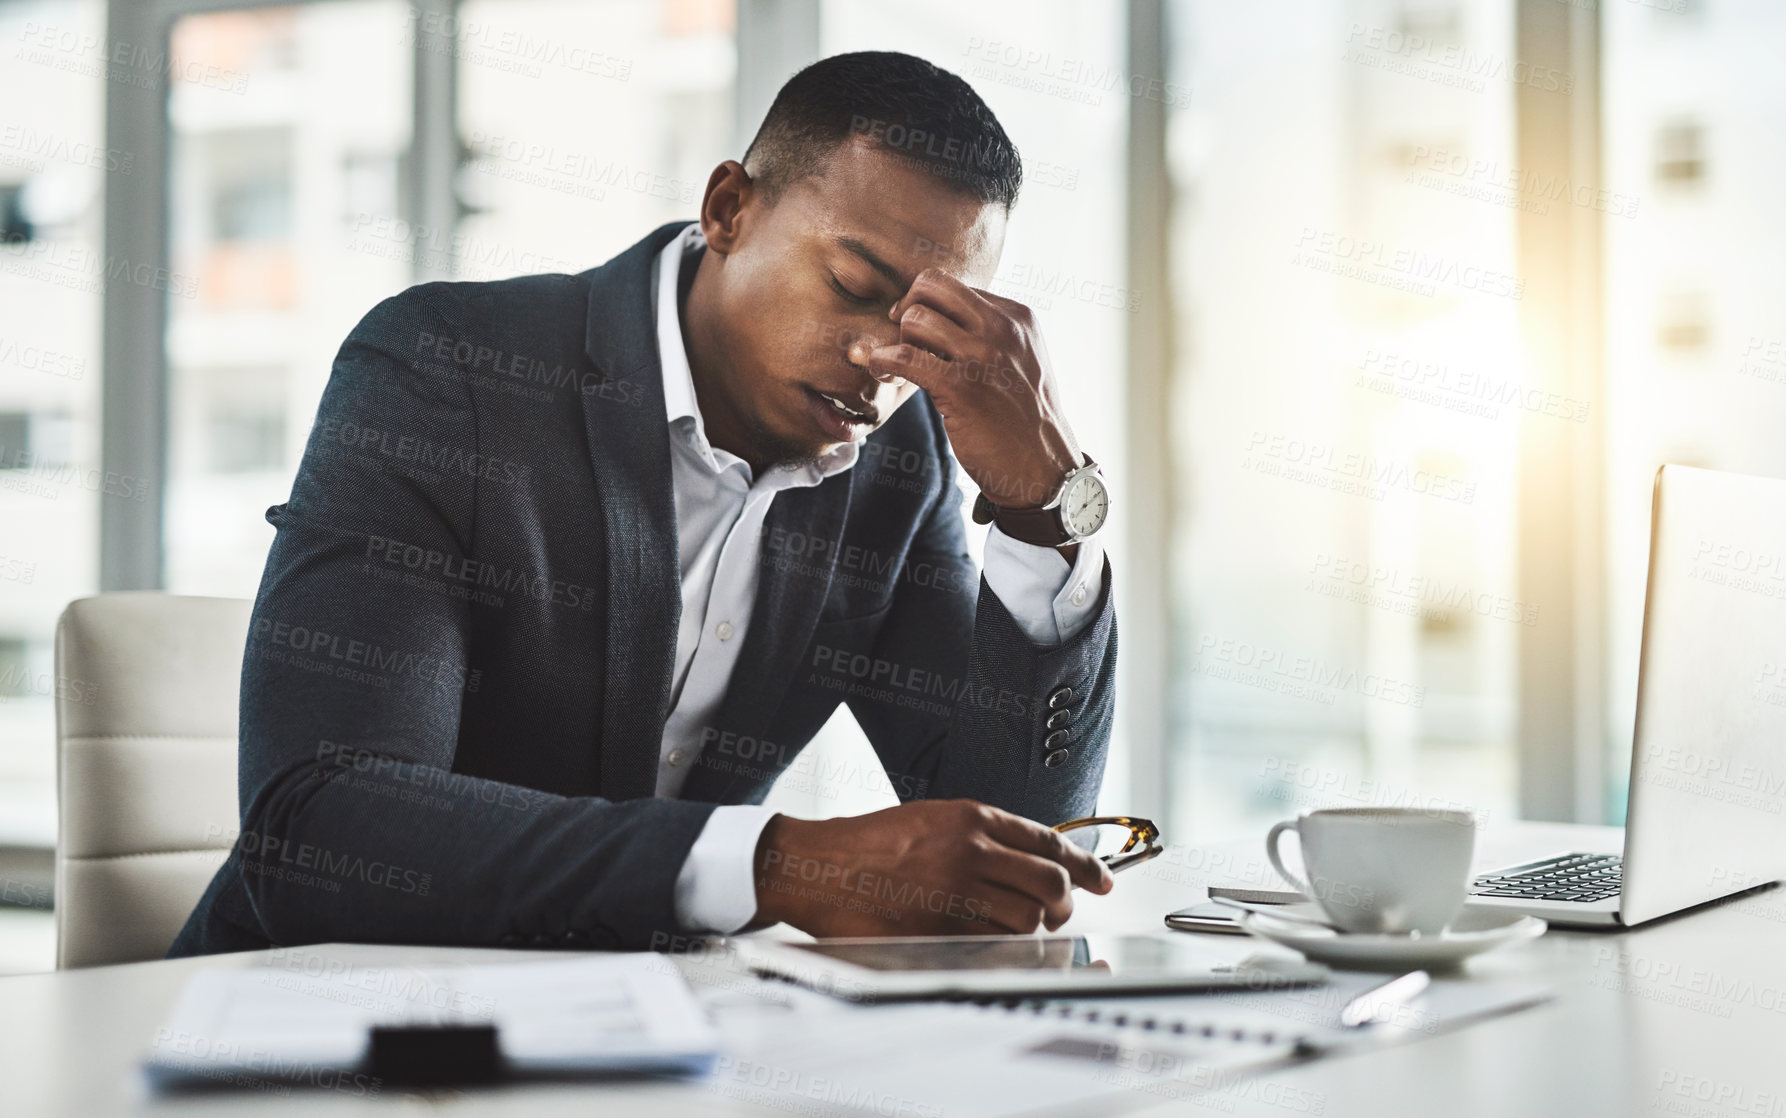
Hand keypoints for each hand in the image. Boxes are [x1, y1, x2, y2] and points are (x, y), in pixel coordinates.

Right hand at [751, 800, 1113, 936]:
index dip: (1085, 866)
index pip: (1050, 841)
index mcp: (972, 817)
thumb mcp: (932, 818)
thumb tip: (1034, 863)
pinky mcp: (940, 928)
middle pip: (1051, 882)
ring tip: (1016, 927)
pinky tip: (988, 940)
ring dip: (1031, 929)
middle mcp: (971, 849)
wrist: (821, 867)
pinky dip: (1001, 947)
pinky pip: (994, 945)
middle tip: (1060, 912)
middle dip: (1065, 903)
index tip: (1101, 881)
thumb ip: (984, 835)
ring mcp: (957, 891)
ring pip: (1027, 919)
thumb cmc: (870, 843)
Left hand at [851, 270, 1082, 510]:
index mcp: (1016, 316)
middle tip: (902, 338)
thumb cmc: (1023, 418)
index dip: (927, 305)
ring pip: (915, 319)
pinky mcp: (961, 387)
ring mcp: (982, 355)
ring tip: (895, 367)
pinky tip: (881, 370)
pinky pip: (905, 357)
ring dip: (895, 341)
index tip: (918, 333)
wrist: (1042, 466)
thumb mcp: (1019, 361)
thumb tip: (938, 320)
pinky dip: (883, 360)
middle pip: (931, 286)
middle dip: (906, 308)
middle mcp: (1001, 328)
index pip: (954, 287)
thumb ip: (988, 335)